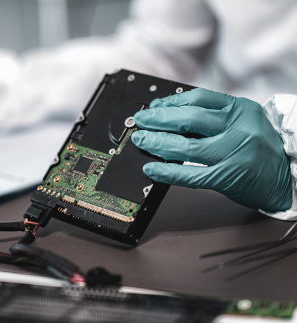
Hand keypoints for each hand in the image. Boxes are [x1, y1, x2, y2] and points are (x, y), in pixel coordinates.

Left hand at [131, 88, 291, 211]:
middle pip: (189, 119)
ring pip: (186, 146)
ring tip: (141, 141)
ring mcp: (233, 153)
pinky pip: (191, 174)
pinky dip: (167, 171)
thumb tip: (173, 115)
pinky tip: (152, 168)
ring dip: (158, 143)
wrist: (288, 176)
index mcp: (241, 109)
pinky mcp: (227, 177)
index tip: (154, 107)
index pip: (199, 99)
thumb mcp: (244, 122)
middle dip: (159, 120)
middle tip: (141, 121)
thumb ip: (215, 117)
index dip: (171, 102)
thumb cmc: (261, 148)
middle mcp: (238, 128)